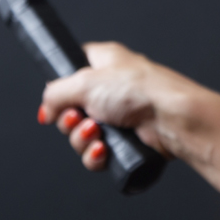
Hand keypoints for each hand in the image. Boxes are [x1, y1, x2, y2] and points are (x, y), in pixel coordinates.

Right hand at [38, 42, 219, 192]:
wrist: (172, 118)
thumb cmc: (139, 89)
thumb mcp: (84, 82)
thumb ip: (56, 93)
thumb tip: (47, 108)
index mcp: (104, 63)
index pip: (73, 71)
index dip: (60, 88)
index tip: (55, 102)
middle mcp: (112, 89)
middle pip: (72, 110)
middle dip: (69, 121)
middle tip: (78, 119)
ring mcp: (120, 117)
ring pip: (83, 135)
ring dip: (82, 139)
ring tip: (95, 134)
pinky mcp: (127, 142)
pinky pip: (99, 154)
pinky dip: (95, 155)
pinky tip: (103, 150)